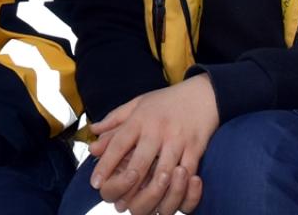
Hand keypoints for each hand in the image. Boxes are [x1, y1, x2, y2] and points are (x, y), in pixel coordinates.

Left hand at [88, 75, 216, 214]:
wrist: (203, 93)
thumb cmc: (167, 100)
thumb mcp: (138, 103)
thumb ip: (115, 119)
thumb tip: (93, 132)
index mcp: (140, 119)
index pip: (119, 142)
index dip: (106, 164)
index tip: (95, 182)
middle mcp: (157, 130)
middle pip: (140, 162)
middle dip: (126, 184)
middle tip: (115, 200)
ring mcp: (178, 140)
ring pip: (164, 173)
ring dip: (151, 192)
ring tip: (138, 203)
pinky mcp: (195, 149)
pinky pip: (186, 174)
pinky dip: (177, 188)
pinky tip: (167, 197)